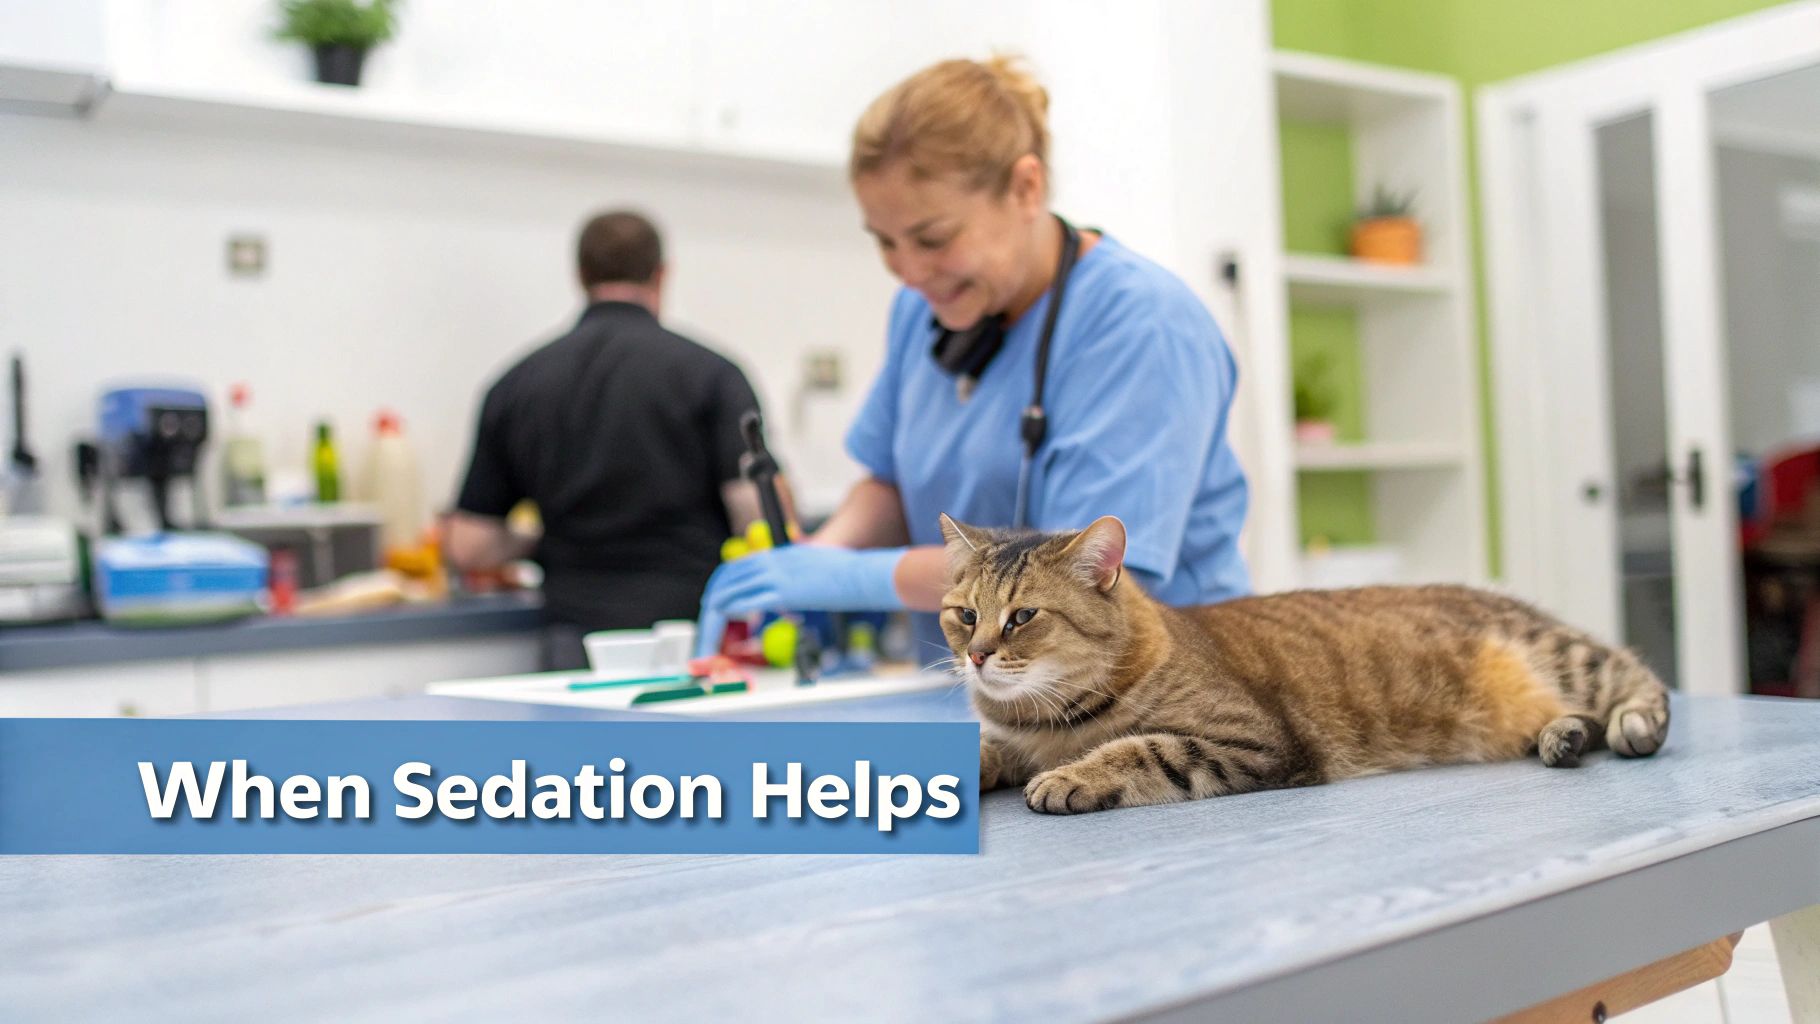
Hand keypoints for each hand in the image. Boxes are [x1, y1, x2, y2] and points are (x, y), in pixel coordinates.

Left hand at [694, 545, 904, 656]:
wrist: (861, 574)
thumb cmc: (844, 575)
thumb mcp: (810, 568)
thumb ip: (790, 578)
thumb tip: (781, 597)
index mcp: (776, 555)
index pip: (735, 569)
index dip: (720, 590)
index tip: (714, 608)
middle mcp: (771, 560)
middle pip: (725, 581)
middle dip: (710, 607)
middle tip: (707, 630)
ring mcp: (775, 574)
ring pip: (728, 594)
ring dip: (713, 620)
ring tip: (711, 641)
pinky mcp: (782, 591)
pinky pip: (744, 603)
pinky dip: (729, 618)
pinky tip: (729, 632)